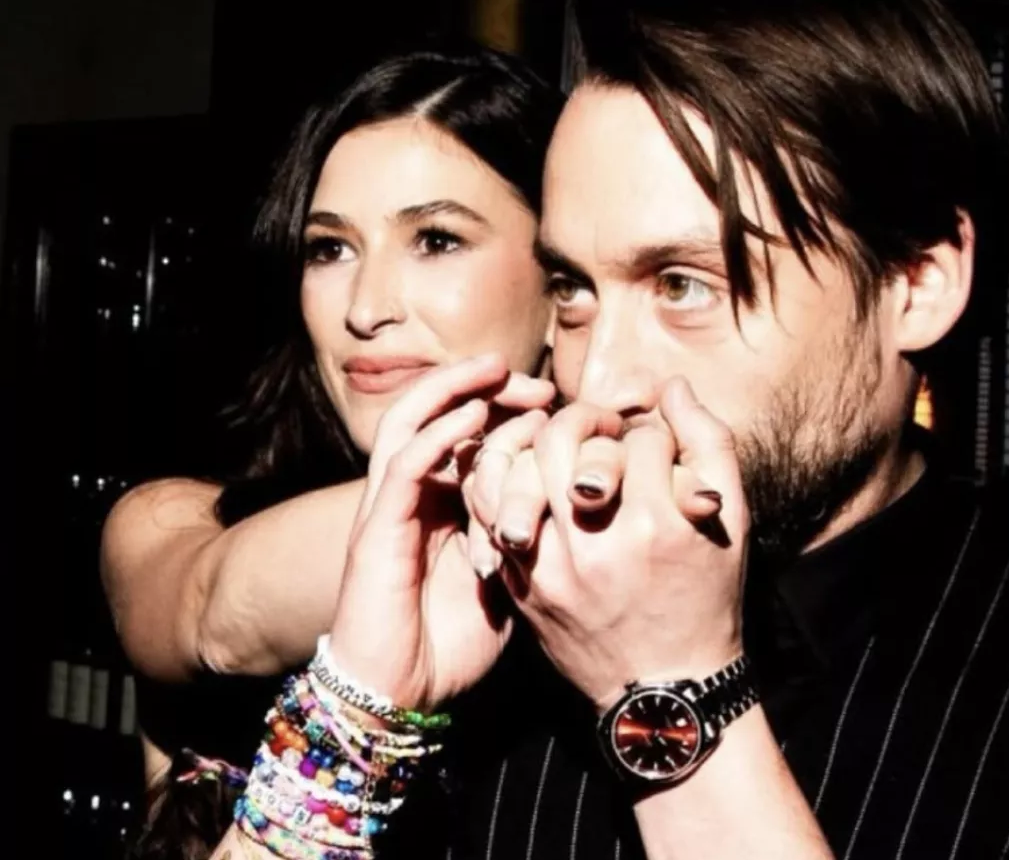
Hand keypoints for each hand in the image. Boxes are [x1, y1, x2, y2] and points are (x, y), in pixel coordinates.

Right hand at [327, 354, 552, 710]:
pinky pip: (404, 467)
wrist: (402, 696)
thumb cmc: (452, 644)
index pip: (465, 435)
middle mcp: (412, 496)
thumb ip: (525, 537)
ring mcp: (390, 508)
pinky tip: (473, 419)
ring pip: (410, 423)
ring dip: (453, 390)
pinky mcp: (376, 529)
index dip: (508, 411)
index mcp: (441, 505)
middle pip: (437, 414)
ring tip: (496, 371)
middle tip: (535, 382)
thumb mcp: (509, 581)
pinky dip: (437, 436)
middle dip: (484, 389)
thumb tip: (573, 503)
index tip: (559, 407)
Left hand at [465, 377, 748, 709]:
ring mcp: (551, 567)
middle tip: (602, 431)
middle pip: (566, 439)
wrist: (664, 686)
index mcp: (656, 524)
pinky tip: (526, 475)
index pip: (640, 439)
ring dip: (542, 446)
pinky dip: (503, 482)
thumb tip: (672, 386)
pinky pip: (491, 514)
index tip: (659, 455)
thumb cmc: (705, 599)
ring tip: (564, 451)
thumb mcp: (731, 522)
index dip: (654, 436)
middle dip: (586, 420)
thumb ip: (708, 445)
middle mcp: (597, 544)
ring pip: (522, 468)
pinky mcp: (522, 586)